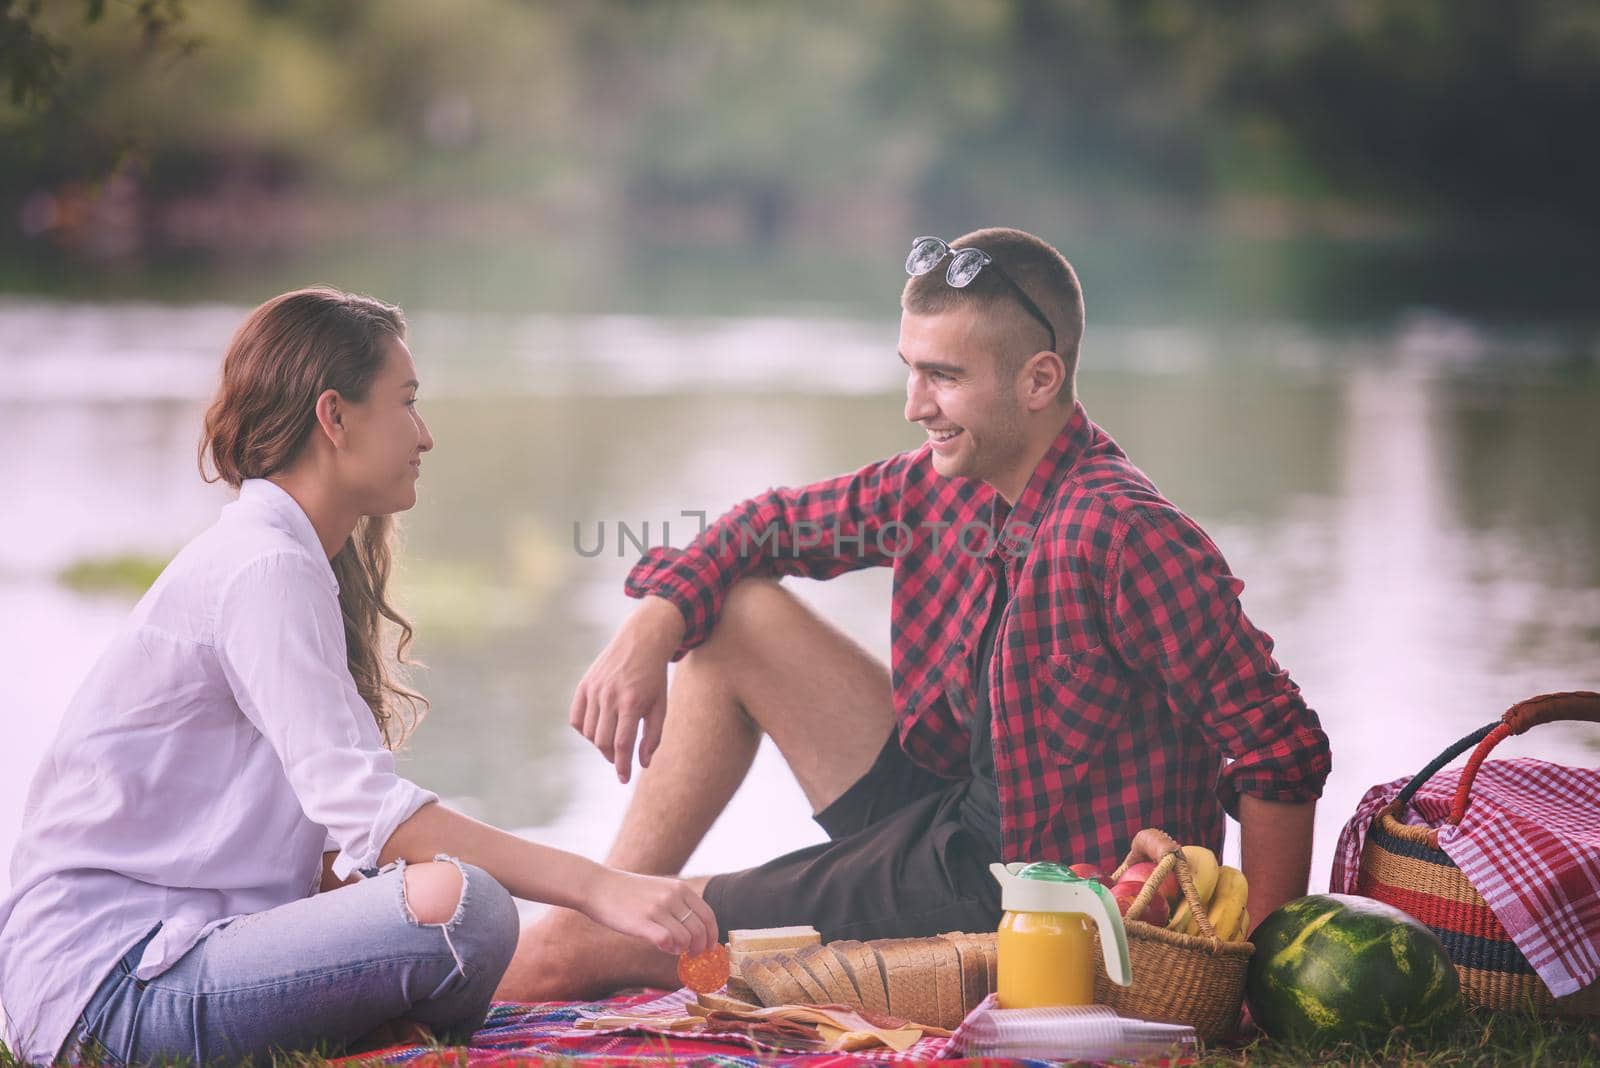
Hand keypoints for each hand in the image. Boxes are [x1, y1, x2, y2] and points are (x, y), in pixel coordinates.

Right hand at [571, 597, 684, 782]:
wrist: (641, 640)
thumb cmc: (654, 677)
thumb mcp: (660, 706)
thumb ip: (652, 736)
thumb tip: (642, 763)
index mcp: (632, 702)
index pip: (622, 744)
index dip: (622, 765)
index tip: (623, 779)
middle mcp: (610, 695)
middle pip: (603, 741)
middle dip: (611, 756)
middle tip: (620, 759)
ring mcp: (594, 689)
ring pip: (588, 732)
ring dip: (599, 744)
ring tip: (612, 742)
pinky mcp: (584, 685)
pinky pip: (576, 718)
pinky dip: (584, 729)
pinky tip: (597, 729)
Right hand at [584, 867, 717, 956]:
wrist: (597, 886)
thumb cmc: (628, 891)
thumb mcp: (659, 888)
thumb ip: (677, 904)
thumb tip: (695, 931)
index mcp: (679, 888)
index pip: (708, 915)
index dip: (712, 935)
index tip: (709, 947)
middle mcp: (672, 897)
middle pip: (700, 930)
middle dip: (700, 948)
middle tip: (692, 955)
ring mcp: (657, 909)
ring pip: (685, 939)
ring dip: (682, 949)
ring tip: (672, 948)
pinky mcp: (642, 922)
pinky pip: (667, 941)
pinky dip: (668, 948)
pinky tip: (661, 946)